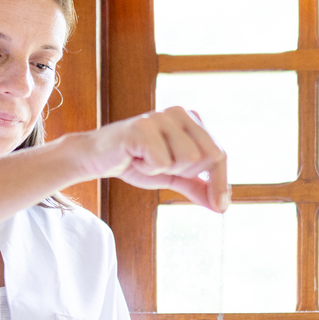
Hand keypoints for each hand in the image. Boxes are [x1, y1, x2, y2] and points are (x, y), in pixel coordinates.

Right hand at [75, 107, 229, 211]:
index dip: (220, 182)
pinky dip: (148, 169)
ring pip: (187, 159)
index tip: (220, 207)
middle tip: (160, 166)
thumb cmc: (137, 162)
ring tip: (146, 160)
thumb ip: (197, 186)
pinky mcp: (142, 127)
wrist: (97, 158)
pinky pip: (162, 162)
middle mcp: (180, 112)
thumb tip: (221, 207)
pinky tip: (135, 158)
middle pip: (208, 157)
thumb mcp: (173, 176)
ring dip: (164, 170)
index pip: (219, 153)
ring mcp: (161, 117)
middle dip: (186, 173)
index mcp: (192, 119)